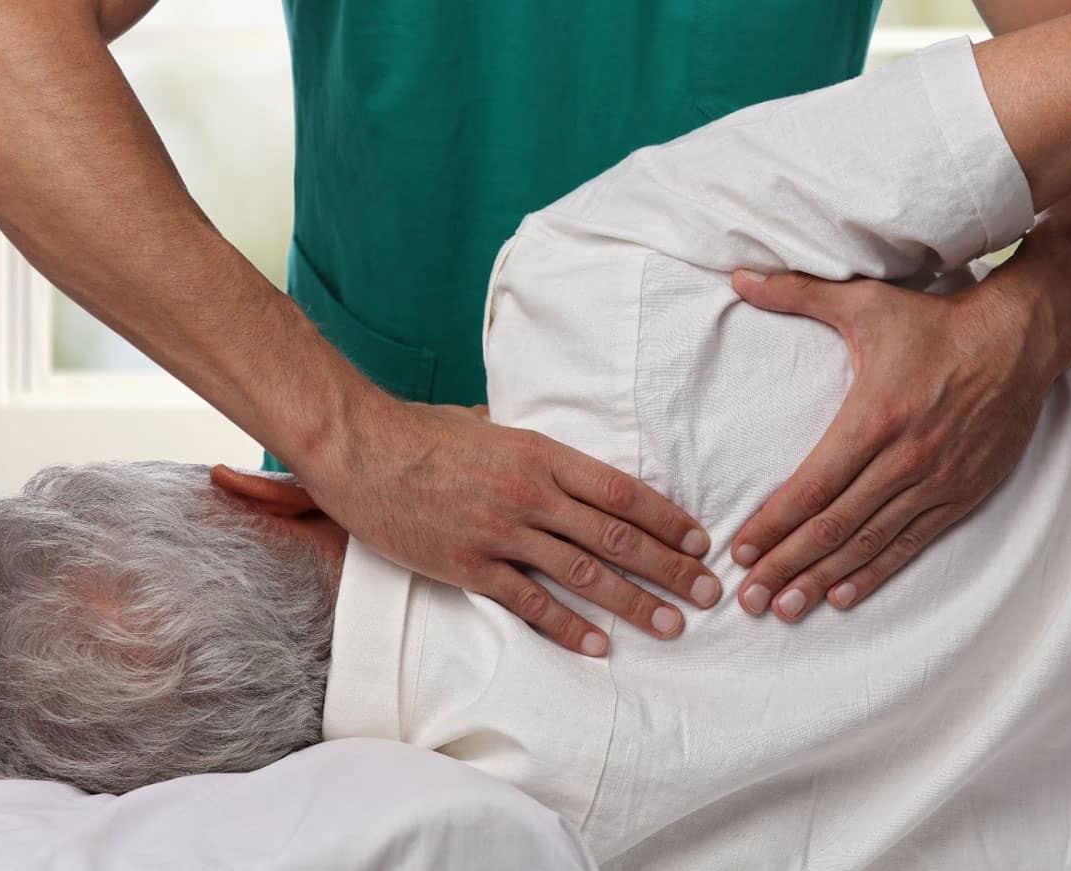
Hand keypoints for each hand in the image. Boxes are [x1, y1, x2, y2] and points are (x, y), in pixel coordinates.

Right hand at [297, 399, 719, 656]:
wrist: (360, 447)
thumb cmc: (422, 430)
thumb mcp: (489, 425)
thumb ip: (530, 446)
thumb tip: (554, 456)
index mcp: (542, 454)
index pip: (623, 491)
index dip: (668, 519)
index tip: (701, 541)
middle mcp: (531, 494)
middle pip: (616, 536)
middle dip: (670, 567)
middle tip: (710, 591)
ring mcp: (501, 532)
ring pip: (583, 573)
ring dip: (634, 602)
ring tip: (672, 624)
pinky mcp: (469, 565)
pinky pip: (530, 603)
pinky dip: (569, 627)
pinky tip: (600, 645)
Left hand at [728, 269, 1053, 620]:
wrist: (1020, 339)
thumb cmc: (934, 320)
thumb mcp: (864, 301)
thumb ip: (796, 292)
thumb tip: (738, 276)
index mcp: (874, 416)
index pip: (812, 486)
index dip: (772, 524)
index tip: (739, 551)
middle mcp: (905, 457)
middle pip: (834, 526)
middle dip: (787, 566)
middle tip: (750, 600)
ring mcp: (936, 481)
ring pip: (869, 543)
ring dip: (824, 580)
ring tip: (787, 610)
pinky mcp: (962, 493)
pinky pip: (911, 543)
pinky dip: (875, 572)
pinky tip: (843, 595)